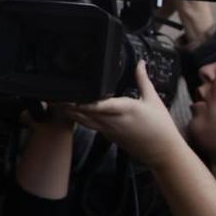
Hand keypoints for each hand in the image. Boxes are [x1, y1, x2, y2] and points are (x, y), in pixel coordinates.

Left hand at [64, 61, 185, 167]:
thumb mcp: (153, 99)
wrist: (163, 152)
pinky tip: (70, 111)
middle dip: (68, 105)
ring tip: (54, 102)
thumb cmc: (160, 127)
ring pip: (84, 121)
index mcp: (126, 110)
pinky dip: (79, 117)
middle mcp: (113, 121)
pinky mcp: (108, 136)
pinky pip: (89, 125)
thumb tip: (140, 63)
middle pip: (85, 113)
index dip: (84, 102)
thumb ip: (143, 79)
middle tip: (52, 96)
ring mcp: (109, 130)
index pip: (100, 105)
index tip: (71, 97)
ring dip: (69, 112)